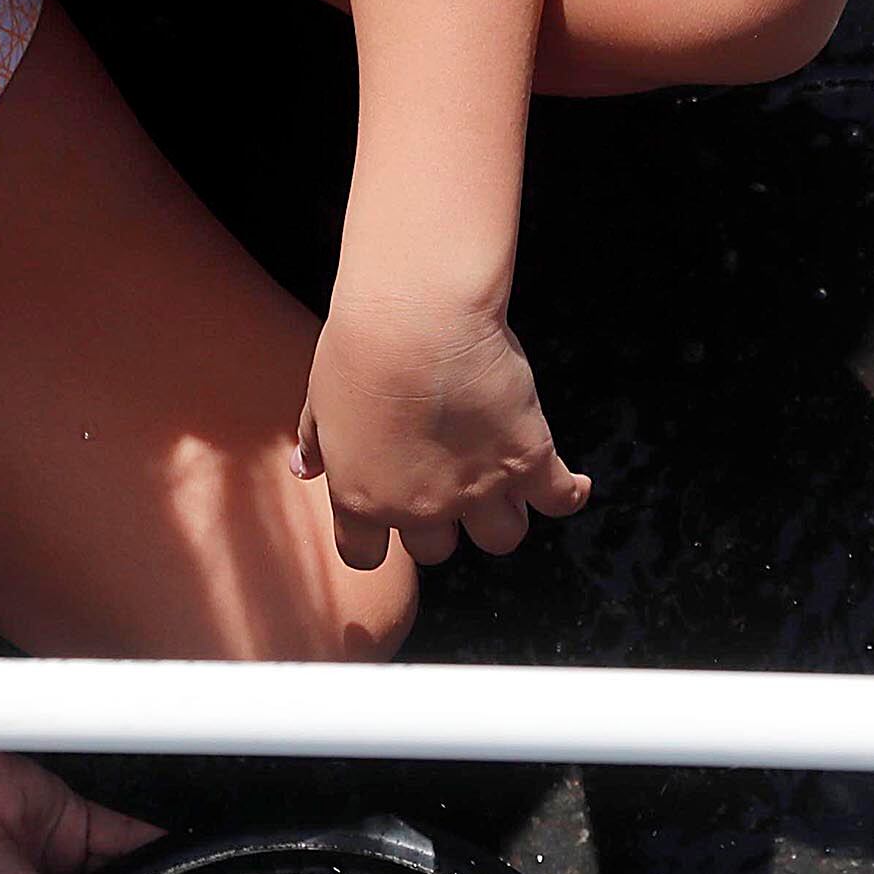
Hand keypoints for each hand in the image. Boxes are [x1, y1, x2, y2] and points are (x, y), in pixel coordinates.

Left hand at [295, 297, 592, 569]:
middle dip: (443, 520)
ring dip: (503, 515)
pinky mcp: (526, 459)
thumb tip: (304, 469)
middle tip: (447, 477)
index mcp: (363, 499)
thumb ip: (317, 442)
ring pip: (502, 537)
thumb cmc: (359, 349)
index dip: (377, 540)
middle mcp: (422, 508)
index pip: (365, 556)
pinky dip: (567, 492)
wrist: (417, 316)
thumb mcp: (321, 399)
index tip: (389, 515)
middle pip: (437, 549)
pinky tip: (570, 481)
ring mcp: (478, 490)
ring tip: (504, 481)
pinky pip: (559, 499)